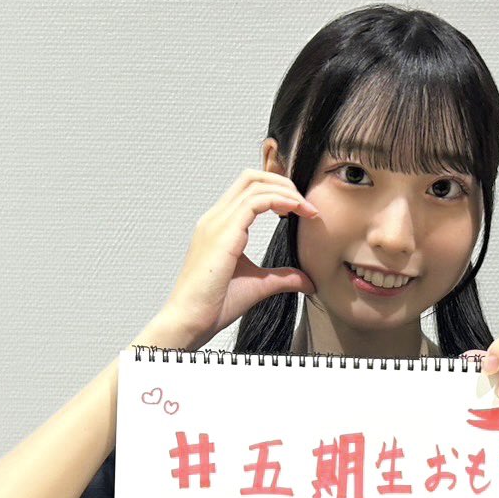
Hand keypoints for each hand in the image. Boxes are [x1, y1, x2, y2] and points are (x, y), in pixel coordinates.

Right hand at [156, 169, 320, 347]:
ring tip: (307, 209)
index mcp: (220, 226)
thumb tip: (308, 281)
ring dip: (287, 191)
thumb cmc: (214, 305)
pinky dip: (280, 200)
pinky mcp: (224, 233)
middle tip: (306, 204)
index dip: (278, 190)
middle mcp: (216, 218)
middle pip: (251, 177)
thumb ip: (282, 278)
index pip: (248, 189)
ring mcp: (217, 222)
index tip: (302, 209)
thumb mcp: (258, 286)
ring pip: (255, 184)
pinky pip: (256, 202)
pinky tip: (297, 211)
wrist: (190, 320)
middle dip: (283, 183)